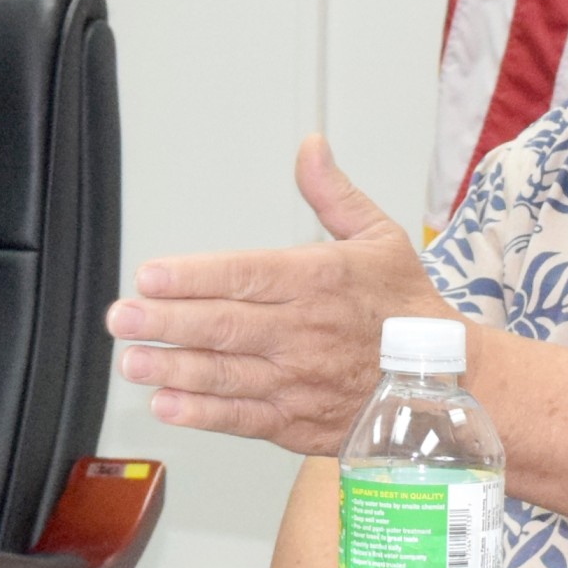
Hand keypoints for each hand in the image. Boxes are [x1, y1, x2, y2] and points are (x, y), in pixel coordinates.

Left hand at [107, 138, 450, 453]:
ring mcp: (299, 380)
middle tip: (120, 318)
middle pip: (225, 325)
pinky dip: (203, 414)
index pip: (246, 275)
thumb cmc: (407, 309)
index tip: (151, 276)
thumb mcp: (380, 238)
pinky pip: (243, 418)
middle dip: (167, 322)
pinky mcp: (298, 422)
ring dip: (174, 368)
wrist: (447, 383)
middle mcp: (304, 332)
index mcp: (320, 280)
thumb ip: (333, 194)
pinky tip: (167, 404)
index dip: (194, 277)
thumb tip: (311, 146)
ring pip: (226, 375)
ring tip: (132, 361)